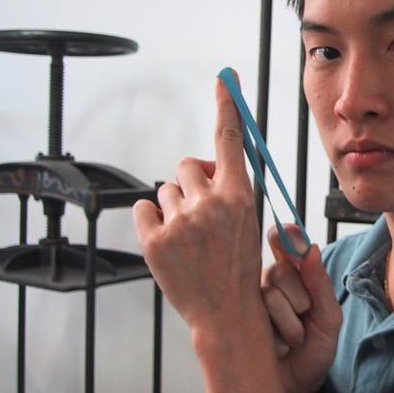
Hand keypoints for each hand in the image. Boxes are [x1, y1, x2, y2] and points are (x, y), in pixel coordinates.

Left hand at [132, 75, 261, 331]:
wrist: (225, 312)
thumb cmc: (238, 265)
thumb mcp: (248, 220)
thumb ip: (229, 187)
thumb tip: (206, 162)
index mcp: (240, 196)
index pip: (230, 140)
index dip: (227, 106)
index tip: (225, 80)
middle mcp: (210, 204)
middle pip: (187, 165)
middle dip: (191, 182)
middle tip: (201, 211)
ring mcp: (180, 222)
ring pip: (165, 189)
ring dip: (174, 205)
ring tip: (189, 236)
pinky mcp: (154, 240)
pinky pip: (144, 207)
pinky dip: (152, 219)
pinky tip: (169, 240)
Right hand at [262, 224, 342, 392]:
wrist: (298, 387)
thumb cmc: (314, 349)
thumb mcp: (328, 317)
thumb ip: (321, 284)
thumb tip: (312, 249)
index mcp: (293, 273)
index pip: (283, 240)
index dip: (288, 235)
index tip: (295, 241)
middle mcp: (269, 283)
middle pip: (279, 270)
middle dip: (300, 297)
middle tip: (305, 316)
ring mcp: (251, 302)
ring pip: (270, 295)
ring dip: (290, 323)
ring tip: (293, 339)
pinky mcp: (239, 321)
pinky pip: (260, 317)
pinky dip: (278, 336)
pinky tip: (277, 347)